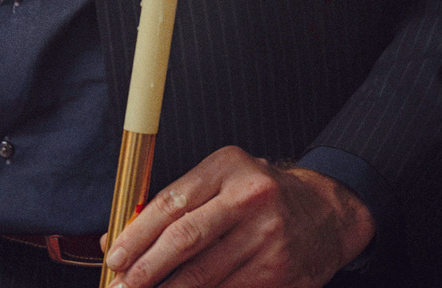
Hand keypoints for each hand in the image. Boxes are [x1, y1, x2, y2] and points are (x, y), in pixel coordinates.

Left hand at [105, 148, 373, 287]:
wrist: (326, 215)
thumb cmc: (261, 199)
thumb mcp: (222, 184)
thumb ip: (174, 206)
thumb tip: (117, 236)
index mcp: (230, 167)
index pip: (172, 202)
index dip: (137, 235)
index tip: (115, 258)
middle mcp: (252, 197)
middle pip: (184, 238)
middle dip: (145, 270)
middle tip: (122, 287)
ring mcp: (268, 236)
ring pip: (201, 275)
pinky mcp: (276, 271)